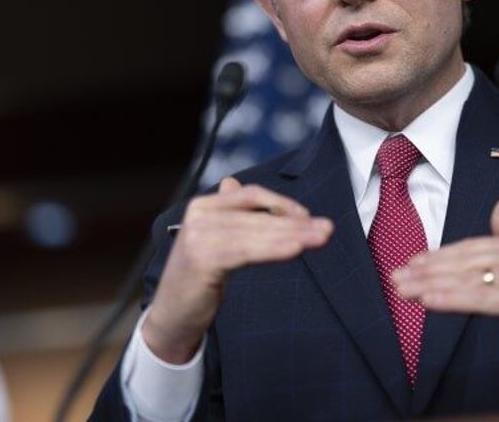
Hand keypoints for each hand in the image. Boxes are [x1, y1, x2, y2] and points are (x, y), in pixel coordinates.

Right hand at [142, 177, 332, 362]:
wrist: (171, 317)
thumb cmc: (198, 278)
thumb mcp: (214, 240)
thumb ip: (228, 214)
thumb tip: (233, 182)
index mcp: (203, 206)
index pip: (250, 195)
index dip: (282, 203)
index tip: (309, 216)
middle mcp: (199, 216)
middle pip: (258, 215)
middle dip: (296, 222)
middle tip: (327, 228)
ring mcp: (198, 237)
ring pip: (257, 232)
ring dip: (294, 235)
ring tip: (320, 238)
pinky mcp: (203, 259)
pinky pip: (248, 251)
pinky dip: (275, 248)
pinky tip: (296, 249)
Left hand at [392, 197, 498, 380]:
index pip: (469, 248)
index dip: (438, 256)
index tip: (409, 263)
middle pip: (464, 263)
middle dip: (425, 272)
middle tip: (395, 278)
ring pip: (465, 280)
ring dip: (428, 285)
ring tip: (401, 290)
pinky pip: (477, 299)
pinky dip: (449, 298)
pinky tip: (425, 300)